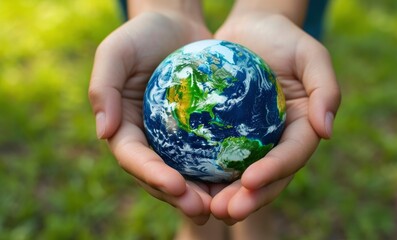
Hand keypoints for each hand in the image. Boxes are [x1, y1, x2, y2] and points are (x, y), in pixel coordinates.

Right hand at [88, 8, 213, 224]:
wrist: (175, 24)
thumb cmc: (143, 35)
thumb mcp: (116, 51)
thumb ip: (103, 88)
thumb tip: (104, 133)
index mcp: (124, 128)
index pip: (134, 158)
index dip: (151, 175)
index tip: (174, 184)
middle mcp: (148, 140)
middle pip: (159, 175)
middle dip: (178, 196)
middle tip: (201, 209)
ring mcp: (173, 140)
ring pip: (185, 174)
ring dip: (201, 194)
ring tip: (220, 207)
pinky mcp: (197, 134)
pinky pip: (208, 156)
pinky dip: (219, 172)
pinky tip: (239, 182)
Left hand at [210, 11, 340, 222]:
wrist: (251, 30)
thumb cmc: (283, 38)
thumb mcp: (311, 55)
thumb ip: (326, 89)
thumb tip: (326, 131)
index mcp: (301, 128)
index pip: (291, 156)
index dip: (274, 171)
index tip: (250, 180)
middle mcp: (278, 142)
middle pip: (267, 178)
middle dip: (249, 199)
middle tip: (225, 211)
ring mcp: (253, 142)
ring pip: (240, 177)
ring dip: (225, 197)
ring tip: (206, 209)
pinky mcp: (228, 136)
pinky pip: (216, 159)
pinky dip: (205, 175)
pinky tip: (186, 185)